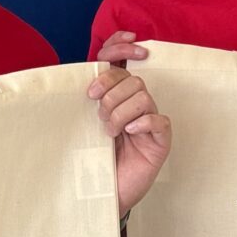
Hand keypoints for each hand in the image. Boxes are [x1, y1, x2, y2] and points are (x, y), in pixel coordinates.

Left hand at [89, 32, 172, 218]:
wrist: (103, 193)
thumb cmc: (94, 160)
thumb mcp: (83, 126)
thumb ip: (85, 102)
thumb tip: (76, 75)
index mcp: (117, 97)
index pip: (121, 62)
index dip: (121, 47)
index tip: (125, 43)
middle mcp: (136, 106)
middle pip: (132, 80)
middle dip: (111, 93)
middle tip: (98, 113)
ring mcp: (150, 123)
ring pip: (143, 97)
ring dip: (121, 112)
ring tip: (111, 131)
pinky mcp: (160, 142)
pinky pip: (159, 121)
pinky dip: (143, 123)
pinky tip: (130, 133)